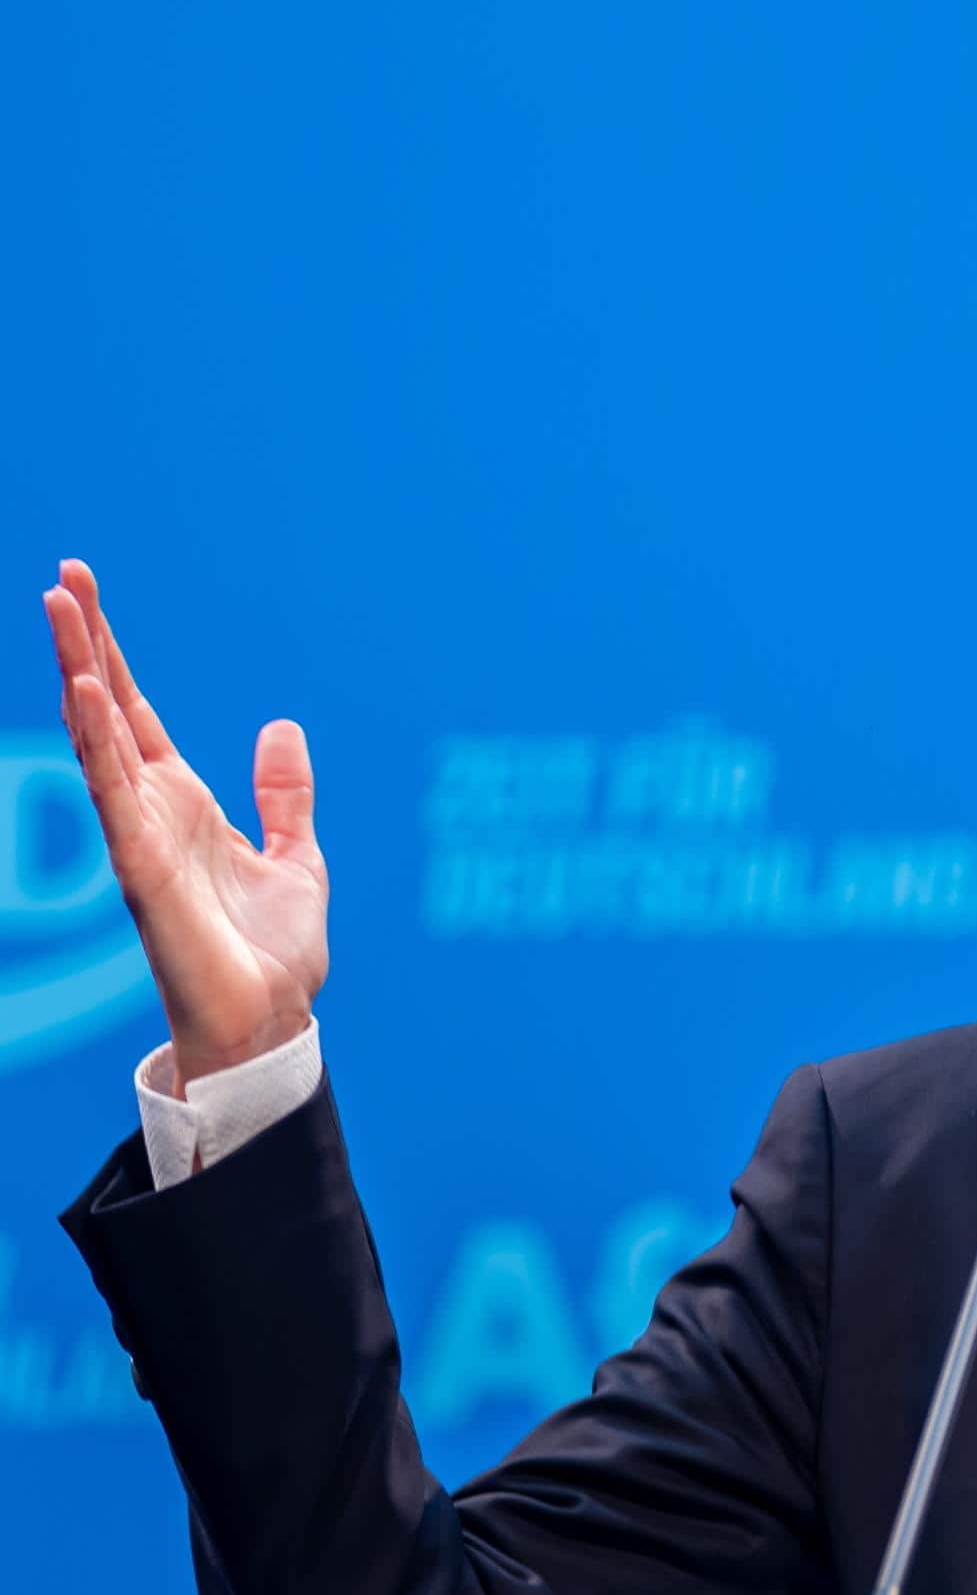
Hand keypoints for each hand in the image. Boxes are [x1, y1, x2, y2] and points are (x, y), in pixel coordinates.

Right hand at [41, 559, 327, 1090]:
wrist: (273, 1019)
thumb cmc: (274, 952)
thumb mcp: (297, 854)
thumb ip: (284, 794)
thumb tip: (281, 728)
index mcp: (184, 803)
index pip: (137, 713)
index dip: (112, 654)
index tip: (85, 592)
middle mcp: (151, 811)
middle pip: (108, 711)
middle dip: (85, 644)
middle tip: (63, 575)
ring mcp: (140, 837)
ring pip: (99, 740)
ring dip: (80, 674)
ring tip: (61, 609)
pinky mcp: (142, 869)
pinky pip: (113, 794)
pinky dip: (99, 743)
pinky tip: (85, 692)